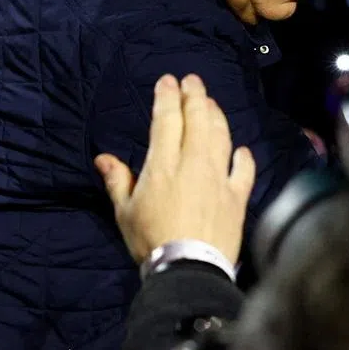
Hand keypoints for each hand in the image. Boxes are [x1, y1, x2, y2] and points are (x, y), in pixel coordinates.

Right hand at [95, 74, 255, 264]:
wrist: (189, 268)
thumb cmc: (152, 241)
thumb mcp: (125, 213)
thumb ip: (118, 181)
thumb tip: (103, 158)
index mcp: (163, 164)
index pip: (166, 119)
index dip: (167, 97)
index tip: (168, 81)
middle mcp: (194, 163)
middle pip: (197, 119)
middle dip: (194, 95)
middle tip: (192, 81)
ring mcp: (219, 177)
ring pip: (221, 135)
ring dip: (216, 115)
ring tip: (211, 103)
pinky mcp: (238, 195)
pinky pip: (244, 169)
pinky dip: (243, 156)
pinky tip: (240, 149)